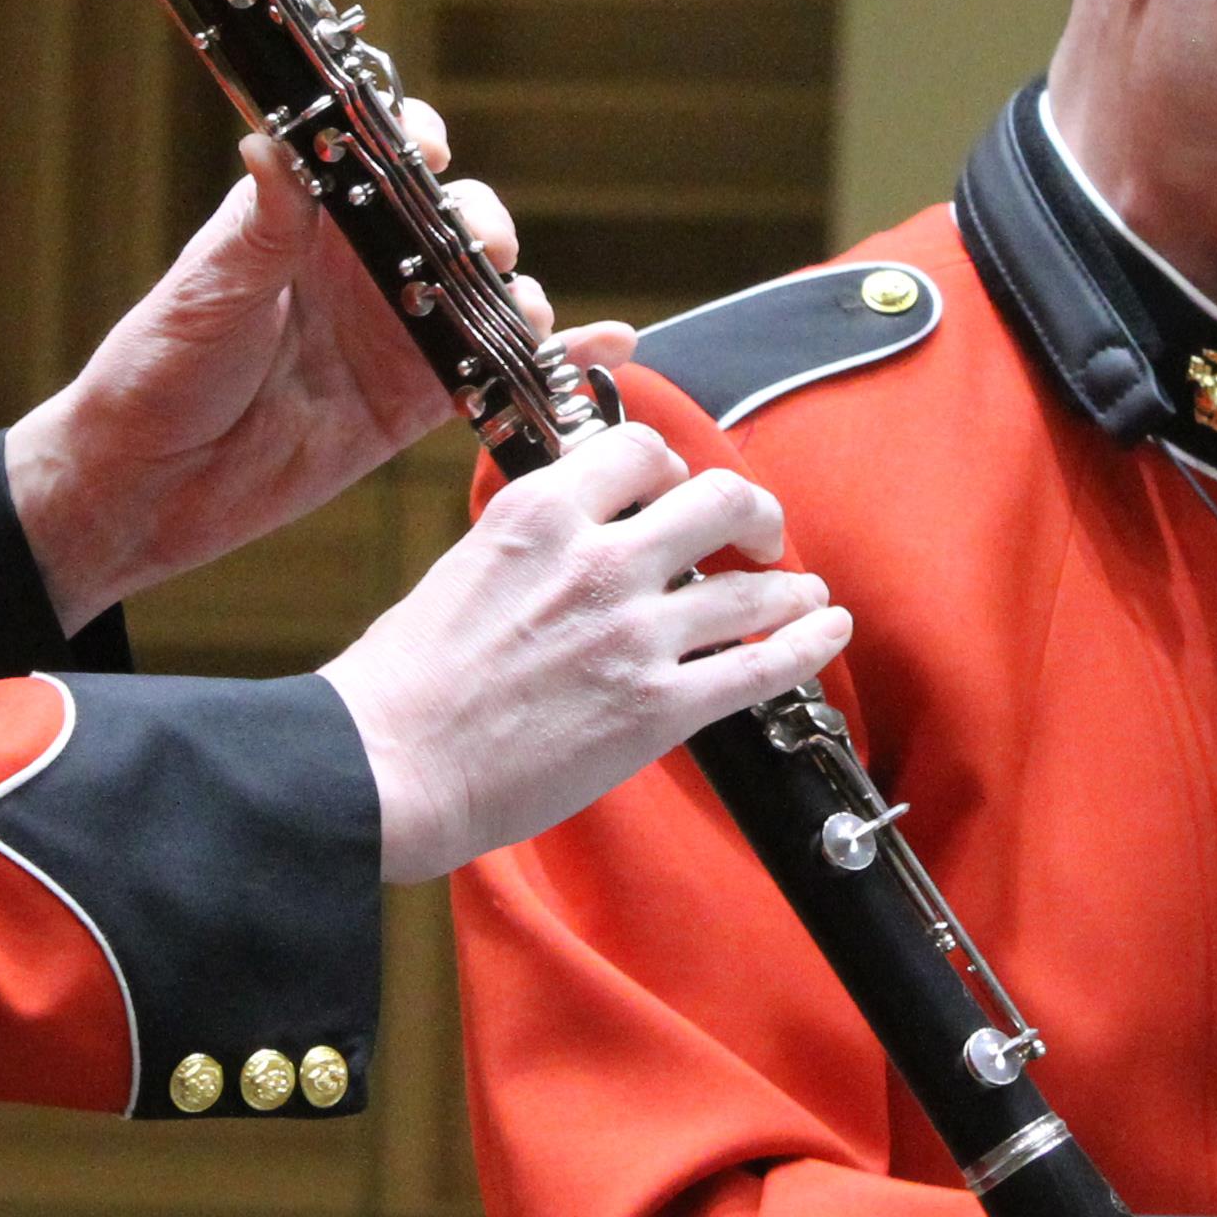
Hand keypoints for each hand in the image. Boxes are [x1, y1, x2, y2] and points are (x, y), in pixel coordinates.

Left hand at [0, 105, 628, 632]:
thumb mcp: (207, 291)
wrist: (143, 488)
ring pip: (488, 293)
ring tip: (517, 310)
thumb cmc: (154, 372)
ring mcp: (396, 335)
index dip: (415, 143)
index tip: (427, 152)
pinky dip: (556, 360)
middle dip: (481, 224)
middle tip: (475, 246)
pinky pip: (497, 373)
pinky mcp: (415, 404)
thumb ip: (261, 225)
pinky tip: (608, 345)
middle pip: (456, 222)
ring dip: (518, 290)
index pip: (381, 156)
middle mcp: (362, 270)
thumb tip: (277, 140)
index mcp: (308, 221)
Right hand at [321, 419, 848, 880]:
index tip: (678, 492)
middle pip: (718, 498)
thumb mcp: (466, 566)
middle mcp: (599, 560)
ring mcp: (634, 635)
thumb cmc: (407, 680)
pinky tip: (825, 632)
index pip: (641, 451)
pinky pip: (761, 666)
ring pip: (753, 586)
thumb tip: (577, 535)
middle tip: (757, 535)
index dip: (673, 468)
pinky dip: (807, 645)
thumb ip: (535, 541)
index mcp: (542, 513)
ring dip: (793, 586)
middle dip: (752, 513)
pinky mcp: (657, 709)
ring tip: (807, 594)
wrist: (392, 765)